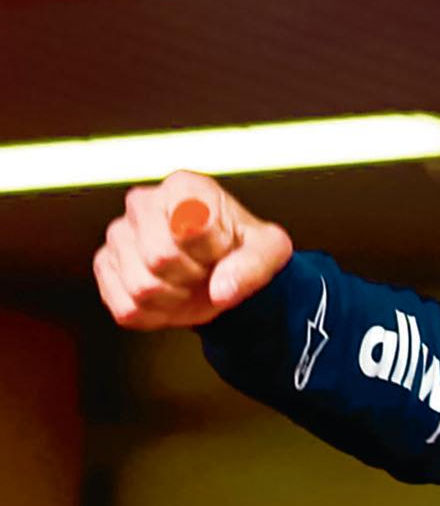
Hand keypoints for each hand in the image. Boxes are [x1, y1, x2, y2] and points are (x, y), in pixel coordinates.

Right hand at [93, 173, 292, 331]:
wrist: (218, 267)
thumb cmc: (238, 249)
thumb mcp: (267, 251)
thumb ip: (253, 267)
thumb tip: (221, 290)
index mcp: (183, 188)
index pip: (190, 229)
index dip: (214, 253)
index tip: (222, 250)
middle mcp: (142, 203)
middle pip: (158, 258)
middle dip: (191, 278)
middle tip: (204, 272)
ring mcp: (118, 234)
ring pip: (141, 287)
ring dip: (174, 300)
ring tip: (188, 285)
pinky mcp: (105, 266)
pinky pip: (125, 308)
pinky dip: (154, 316)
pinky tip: (170, 299)